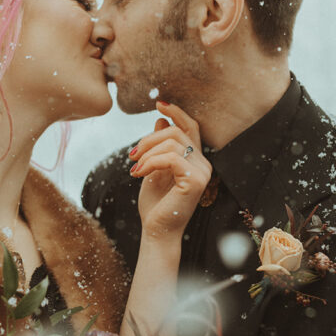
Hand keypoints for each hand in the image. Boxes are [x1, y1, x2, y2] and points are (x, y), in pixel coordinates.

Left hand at [130, 101, 211, 239]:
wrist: (156, 231)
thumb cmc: (155, 204)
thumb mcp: (153, 169)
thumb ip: (159, 147)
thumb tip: (161, 121)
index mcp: (195, 159)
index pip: (191, 127)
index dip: (177, 112)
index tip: (159, 104)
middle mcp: (203, 163)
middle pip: (178, 132)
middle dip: (149, 139)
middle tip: (131, 155)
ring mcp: (202, 172)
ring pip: (173, 143)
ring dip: (147, 152)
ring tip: (134, 168)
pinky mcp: (196, 181)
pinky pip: (171, 158)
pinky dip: (151, 162)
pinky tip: (138, 173)